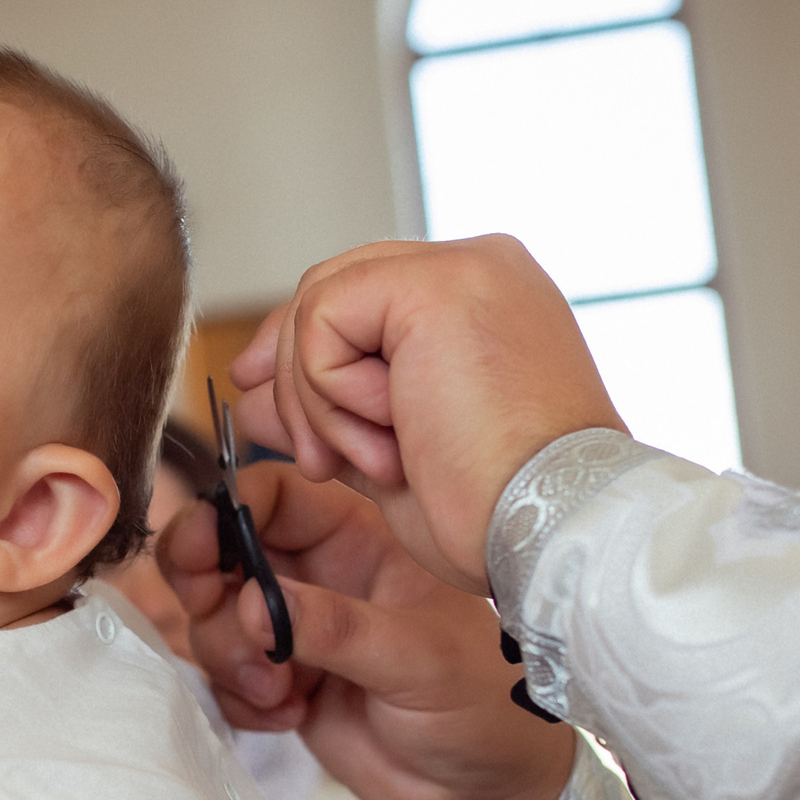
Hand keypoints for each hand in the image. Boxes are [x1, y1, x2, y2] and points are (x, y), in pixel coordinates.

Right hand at [159, 460, 570, 799]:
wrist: (482, 792)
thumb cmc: (479, 707)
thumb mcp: (418, 661)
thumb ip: (336, 629)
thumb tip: (252, 602)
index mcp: (361, 539)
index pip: (274, 495)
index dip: (225, 514)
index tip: (200, 555)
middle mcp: (319, 575)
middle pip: (223, 550)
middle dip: (203, 584)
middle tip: (210, 614)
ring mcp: (295, 630)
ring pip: (215, 617)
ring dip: (228, 655)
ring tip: (279, 692)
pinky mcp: (282, 683)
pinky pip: (224, 677)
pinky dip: (241, 700)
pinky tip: (290, 718)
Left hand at [229, 235, 621, 595]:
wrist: (549, 532)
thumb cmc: (498, 512)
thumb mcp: (396, 453)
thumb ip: (328, 410)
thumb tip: (250, 390)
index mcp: (485, 301)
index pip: (363, 298)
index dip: (304, 350)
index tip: (266, 401)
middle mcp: (480, 268)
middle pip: (333, 289)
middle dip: (294, 377)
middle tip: (317, 460)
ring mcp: (462, 267)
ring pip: (319, 306)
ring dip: (321, 403)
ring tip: (383, 459)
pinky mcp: (434, 285)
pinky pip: (322, 321)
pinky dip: (332, 393)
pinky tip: (393, 436)